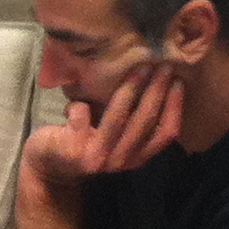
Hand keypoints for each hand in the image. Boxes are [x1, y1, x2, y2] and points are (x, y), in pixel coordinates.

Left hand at [15, 62, 185, 228]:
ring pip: (119, 119)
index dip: (174, 107)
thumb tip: (158, 77)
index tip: (178, 81)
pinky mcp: (75, 151)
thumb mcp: (117, 135)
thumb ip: (135, 118)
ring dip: (131, 89)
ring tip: (139, 67)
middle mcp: (121, 161)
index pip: (165, 134)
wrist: (49, 163)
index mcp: (137, 157)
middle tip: (162, 65)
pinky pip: (82, 116)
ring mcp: (98, 158)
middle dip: (156, 90)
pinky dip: (80, 105)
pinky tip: (77, 101)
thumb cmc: (87, 139)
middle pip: (145, 122)